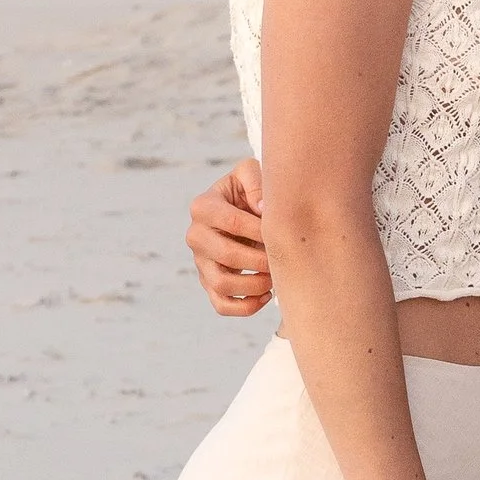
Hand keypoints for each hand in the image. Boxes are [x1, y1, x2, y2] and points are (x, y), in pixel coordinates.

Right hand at [188, 159, 273, 315]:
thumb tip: (263, 210)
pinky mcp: (208, 282)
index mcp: (202, 206)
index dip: (260, 231)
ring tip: (275, 276)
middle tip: (281, 258)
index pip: (232, 222)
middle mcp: (195, 235)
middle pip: (226, 255)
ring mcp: (200, 262)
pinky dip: (245, 307)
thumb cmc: (248, 189)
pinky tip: (266, 295)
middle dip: (260, 260)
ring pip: (221, 284)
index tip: (283, 233)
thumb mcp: (250, 172)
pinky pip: (221, 304)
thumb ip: (256, 182)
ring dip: (254, 285)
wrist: (240, 208)